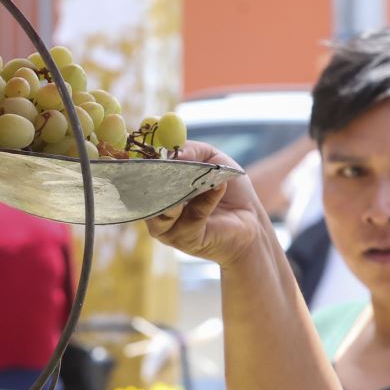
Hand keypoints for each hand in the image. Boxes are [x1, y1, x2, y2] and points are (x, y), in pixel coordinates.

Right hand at [144, 143, 272, 267]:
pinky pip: (192, 217)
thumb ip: (192, 150)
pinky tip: (218, 187)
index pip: (139, 179)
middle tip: (168, 162)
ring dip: (179, 191)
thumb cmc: (229, 191)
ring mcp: (169, 230)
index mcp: (159, 192)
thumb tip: (173, 153)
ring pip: (163, 210)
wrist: (251, 220)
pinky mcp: (187, 240)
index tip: (150, 149)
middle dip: (156, 178)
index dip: (141, 164)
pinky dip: (206, 199)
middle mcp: (158, 212)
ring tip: (193, 178)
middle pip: (145, 196)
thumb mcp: (211, 159)